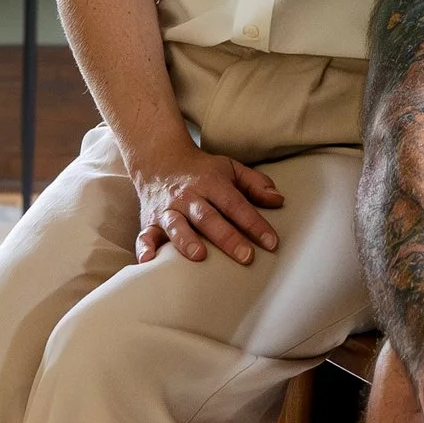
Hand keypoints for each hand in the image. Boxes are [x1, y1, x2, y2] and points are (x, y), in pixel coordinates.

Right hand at [133, 147, 283, 266]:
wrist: (159, 159)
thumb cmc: (201, 171)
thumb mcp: (230, 169)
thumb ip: (255, 183)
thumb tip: (279, 200)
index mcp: (211, 184)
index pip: (236, 205)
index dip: (254, 223)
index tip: (271, 243)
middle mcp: (189, 197)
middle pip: (208, 218)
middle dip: (227, 237)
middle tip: (246, 257)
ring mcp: (168, 210)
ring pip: (176, 226)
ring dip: (186, 240)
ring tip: (199, 256)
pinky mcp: (150, 221)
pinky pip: (145, 235)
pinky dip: (145, 248)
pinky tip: (148, 262)